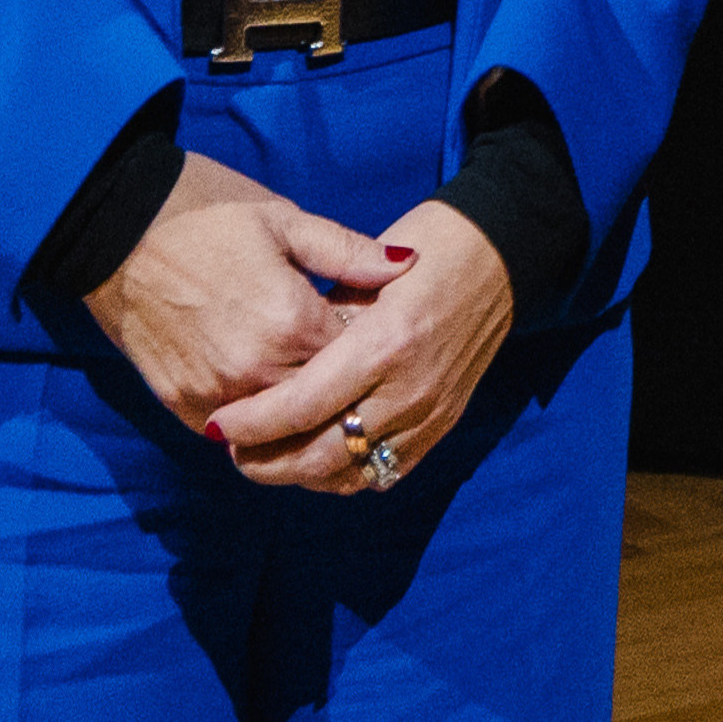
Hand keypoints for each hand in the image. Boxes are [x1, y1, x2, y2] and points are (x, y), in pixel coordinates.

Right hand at [85, 148, 403, 430]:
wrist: (110, 227)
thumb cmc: (202, 211)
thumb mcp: (284, 219)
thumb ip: (349, 253)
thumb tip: (409, 264)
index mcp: (290, 322)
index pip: (355, 359)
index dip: (369, 346)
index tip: (374, 329)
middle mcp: (254, 370)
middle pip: (323, 401)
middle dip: (341, 386)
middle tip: (349, 363)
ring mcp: (212, 392)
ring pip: (280, 425)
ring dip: (300, 410)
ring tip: (314, 381)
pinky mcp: (178, 402)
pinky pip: (233, 430)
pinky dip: (256, 419)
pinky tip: (270, 395)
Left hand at [210, 199, 512, 492]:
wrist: (504, 253)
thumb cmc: (427, 247)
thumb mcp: (362, 272)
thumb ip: (317, 324)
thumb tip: (265, 366)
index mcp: (384, 342)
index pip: (301, 407)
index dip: (251, 424)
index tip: (219, 423)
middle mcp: (409, 387)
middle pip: (320, 454)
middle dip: (266, 460)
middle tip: (234, 448)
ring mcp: (431, 410)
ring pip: (351, 473)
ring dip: (301, 474)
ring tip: (269, 457)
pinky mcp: (445, 422)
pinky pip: (385, 470)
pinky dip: (345, 473)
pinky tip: (318, 457)